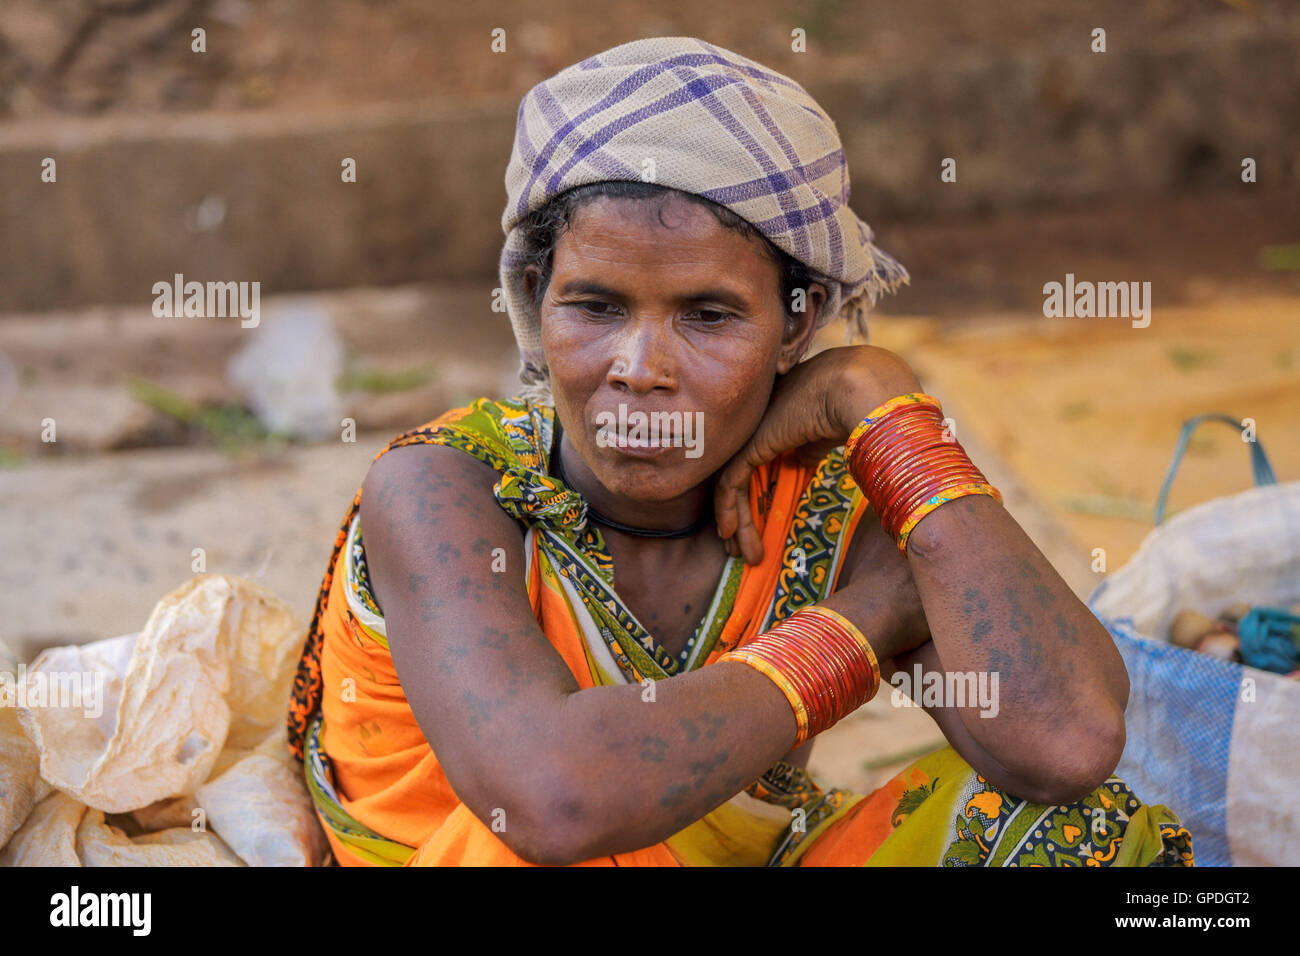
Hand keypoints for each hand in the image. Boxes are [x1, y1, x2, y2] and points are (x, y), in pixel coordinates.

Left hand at [713, 345, 921, 564]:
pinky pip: (729, 485)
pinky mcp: (748, 446)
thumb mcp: (826, 434)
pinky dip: (729, 512)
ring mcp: (751, 434)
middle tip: (741, 549)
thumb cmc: (855, 407)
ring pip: (733, 486)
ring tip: (742, 554)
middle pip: (741, 478)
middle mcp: (759, 425)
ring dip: (736, 523)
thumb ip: (808, 448)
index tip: (760, 528)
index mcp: (778, 418)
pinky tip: (731, 535)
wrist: (855, 390)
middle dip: (740, 516)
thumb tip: (802, 462)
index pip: (758, 463)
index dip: (755, 497)